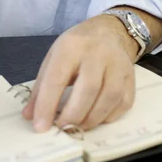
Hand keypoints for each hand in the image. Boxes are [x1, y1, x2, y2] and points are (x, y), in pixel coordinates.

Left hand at [22, 16, 136, 131]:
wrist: (108, 32)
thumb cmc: (76, 47)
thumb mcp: (54, 57)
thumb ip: (41, 87)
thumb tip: (30, 116)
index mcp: (71, 46)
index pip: (57, 78)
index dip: (47, 105)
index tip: (40, 127)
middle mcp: (97, 53)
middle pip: (88, 88)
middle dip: (73, 115)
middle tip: (62, 129)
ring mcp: (118, 64)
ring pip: (109, 97)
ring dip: (91, 119)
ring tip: (77, 127)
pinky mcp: (131, 77)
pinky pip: (123, 103)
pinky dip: (108, 117)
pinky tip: (96, 119)